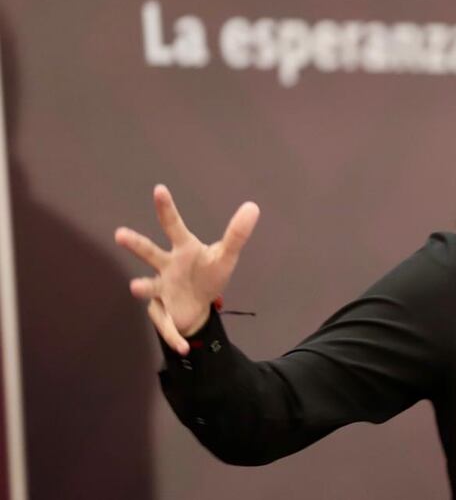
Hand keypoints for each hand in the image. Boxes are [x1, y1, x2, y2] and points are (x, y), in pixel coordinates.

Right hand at [115, 184, 258, 354]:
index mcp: (182, 249)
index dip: (167, 208)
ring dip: (141, 287)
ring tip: (135, 287)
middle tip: (120, 233)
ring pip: (148, 288)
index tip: (159, 189)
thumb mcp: (226, 256)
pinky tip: (183, 348)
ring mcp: (161, 289)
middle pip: (149, 253)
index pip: (173, 225)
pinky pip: (167, 325)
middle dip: (136, 244)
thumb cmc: (207, 274)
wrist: (198, 306)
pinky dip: (175, 336)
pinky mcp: (162, 312)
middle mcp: (166, 266)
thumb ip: (237, 234)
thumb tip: (253, 207)